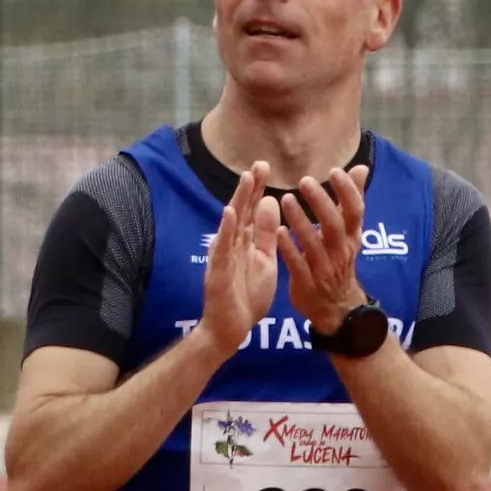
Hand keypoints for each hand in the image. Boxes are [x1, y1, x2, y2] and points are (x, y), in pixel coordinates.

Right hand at [198, 159, 278, 357]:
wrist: (232, 327)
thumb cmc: (247, 294)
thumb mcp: (265, 258)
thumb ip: (267, 232)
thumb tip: (271, 201)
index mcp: (246, 240)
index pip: (253, 209)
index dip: (258, 188)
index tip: (266, 165)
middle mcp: (232, 243)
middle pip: (242, 209)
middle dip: (250, 186)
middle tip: (259, 163)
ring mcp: (224, 255)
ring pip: (232, 223)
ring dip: (239, 200)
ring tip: (247, 178)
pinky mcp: (219, 271)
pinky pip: (223, 248)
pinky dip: (226, 230)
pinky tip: (230, 213)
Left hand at [275, 166, 369, 336]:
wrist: (336, 307)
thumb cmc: (339, 260)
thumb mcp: (350, 233)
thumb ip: (352, 200)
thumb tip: (361, 169)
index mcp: (351, 237)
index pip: (355, 211)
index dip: (348, 192)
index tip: (335, 171)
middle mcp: (340, 251)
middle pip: (334, 225)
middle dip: (321, 202)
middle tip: (305, 181)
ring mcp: (323, 268)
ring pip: (313, 243)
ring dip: (300, 221)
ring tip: (286, 199)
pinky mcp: (306, 283)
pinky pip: (297, 264)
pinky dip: (289, 248)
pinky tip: (277, 231)